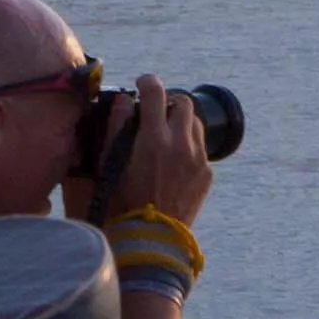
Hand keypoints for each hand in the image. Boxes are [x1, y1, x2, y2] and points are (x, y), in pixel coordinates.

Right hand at [74, 78, 215, 231]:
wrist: (152, 236)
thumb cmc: (122, 201)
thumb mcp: (110, 164)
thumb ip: (116, 127)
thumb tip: (123, 100)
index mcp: (153, 139)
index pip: (156, 93)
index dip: (148, 82)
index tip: (143, 82)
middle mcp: (181, 144)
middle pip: (183, 103)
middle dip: (169, 102)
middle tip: (156, 111)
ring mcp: (198, 158)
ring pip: (196, 124)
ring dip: (181, 123)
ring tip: (166, 135)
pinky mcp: (207, 172)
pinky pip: (201, 149)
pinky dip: (188, 146)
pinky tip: (173, 160)